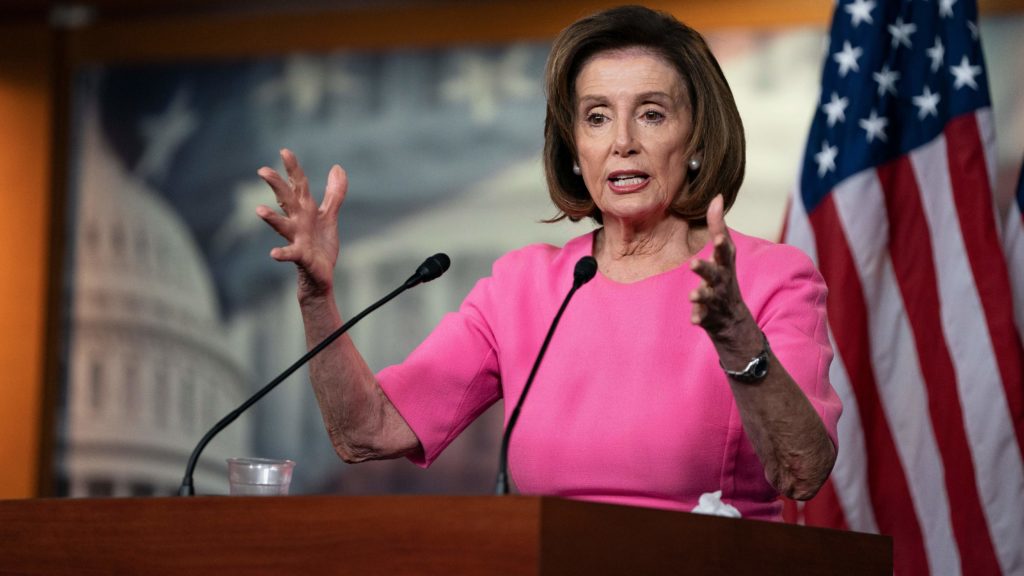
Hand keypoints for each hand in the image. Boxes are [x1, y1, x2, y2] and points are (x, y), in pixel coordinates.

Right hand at [257, 149, 345, 301]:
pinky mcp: (301, 256)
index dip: (293, 169)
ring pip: (282, 226)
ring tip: (260, 210)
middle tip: (263, 170)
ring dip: (271, 218)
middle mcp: (298, 221)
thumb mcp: (329, 216)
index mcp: (305, 210)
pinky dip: (281, 254)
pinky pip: (290, 254)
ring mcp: (297, 238)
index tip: (284, 151)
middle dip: (276, 185)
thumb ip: (334, 193)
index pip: (298, 185)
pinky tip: (273, 253)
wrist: (321, 275)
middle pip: (286, 200)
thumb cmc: (320, 244)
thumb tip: (337, 168)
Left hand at [688, 195, 755, 343]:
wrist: (734, 320)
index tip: (718, 237)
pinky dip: (699, 317)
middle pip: (715, 274)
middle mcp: (722, 281)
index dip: (721, 244)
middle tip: (693, 264)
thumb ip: (718, 226)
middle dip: (705, 269)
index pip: (724, 252)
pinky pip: (703, 317)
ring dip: (701, 295)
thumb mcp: (724, 252)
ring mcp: (716, 300)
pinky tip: (693, 319)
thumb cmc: (725, 277)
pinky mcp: (708, 316)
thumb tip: (716, 196)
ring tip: (693, 295)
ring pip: (708, 297)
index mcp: (724, 265)